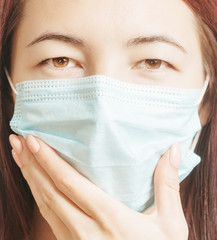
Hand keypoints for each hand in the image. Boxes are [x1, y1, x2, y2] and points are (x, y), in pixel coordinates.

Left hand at [9, 134, 187, 239]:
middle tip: (17, 140)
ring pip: (44, 204)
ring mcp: (74, 239)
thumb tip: (171, 150)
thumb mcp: (170, 224)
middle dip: (31, 164)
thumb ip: (167, 184)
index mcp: (109, 218)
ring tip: (18, 156)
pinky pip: (48, 215)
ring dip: (29, 177)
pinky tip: (35, 182)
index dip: (48, 161)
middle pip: (49, 191)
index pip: (68, 184)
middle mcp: (85, 229)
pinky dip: (38, 195)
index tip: (33, 140)